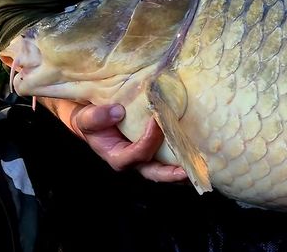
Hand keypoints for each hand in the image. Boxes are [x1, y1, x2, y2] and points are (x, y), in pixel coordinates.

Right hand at [47, 98, 187, 182]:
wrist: (94, 119)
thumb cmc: (91, 120)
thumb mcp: (86, 118)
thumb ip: (97, 117)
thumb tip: (118, 112)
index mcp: (117, 157)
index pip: (136, 154)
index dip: (149, 140)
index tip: (157, 120)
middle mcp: (134, 161)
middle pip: (154, 172)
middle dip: (170, 174)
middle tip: (187, 171)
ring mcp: (146, 157)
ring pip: (165, 169)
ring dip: (182, 170)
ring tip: (200, 168)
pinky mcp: (154, 150)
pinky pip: (170, 157)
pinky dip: (183, 157)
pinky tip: (199, 155)